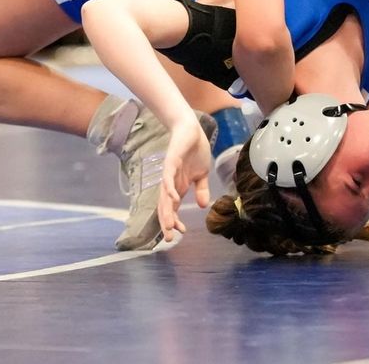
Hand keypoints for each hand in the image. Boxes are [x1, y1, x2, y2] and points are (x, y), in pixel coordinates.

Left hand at [156, 119, 213, 242]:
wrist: (191, 130)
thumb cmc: (195, 150)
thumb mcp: (202, 174)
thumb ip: (201, 190)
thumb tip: (203, 206)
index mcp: (179, 187)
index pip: (173, 208)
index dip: (175, 221)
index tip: (181, 234)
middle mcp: (171, 183)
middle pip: (166, 207)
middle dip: (167, 223)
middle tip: (169, 239)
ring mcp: (170, 174)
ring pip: (165, 196)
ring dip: (167, 211)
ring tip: (168, 226)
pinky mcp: (171, 162)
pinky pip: (168, 178)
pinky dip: (170, 190)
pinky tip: (174, 199)